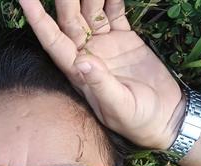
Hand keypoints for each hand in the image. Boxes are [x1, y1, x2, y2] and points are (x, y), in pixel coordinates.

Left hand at [18, 0, 185, 149]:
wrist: (163, 116)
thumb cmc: (137, 119)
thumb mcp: (119, 106)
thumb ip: (100, 85)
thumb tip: (81, 63)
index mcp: (78, 71)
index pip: (52, 40)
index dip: (37, 19)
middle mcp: (87, 54)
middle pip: (69, 18)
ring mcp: (105, 44)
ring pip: (90, 10)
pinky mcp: (124, 38)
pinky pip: (114, 11)